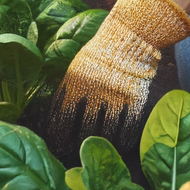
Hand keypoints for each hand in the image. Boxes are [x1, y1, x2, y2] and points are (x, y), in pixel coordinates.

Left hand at [49, 0, 189, 150]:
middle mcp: (94, 91)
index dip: (58, 129)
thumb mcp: (77, 64)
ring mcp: (115, 96)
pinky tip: (120, 144)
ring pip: (105, 128)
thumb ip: (68, 86)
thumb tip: (58, 109)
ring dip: (98, 141)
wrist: (129, 36)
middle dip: (76, 140)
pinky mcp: (134, 99)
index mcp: (76, 81)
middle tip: (73, 152)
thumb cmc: (100, 50)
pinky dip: (123, 137)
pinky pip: (127, 125)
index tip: (55, 141)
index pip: (62, 112)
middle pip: (82, 124)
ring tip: (95, 150)